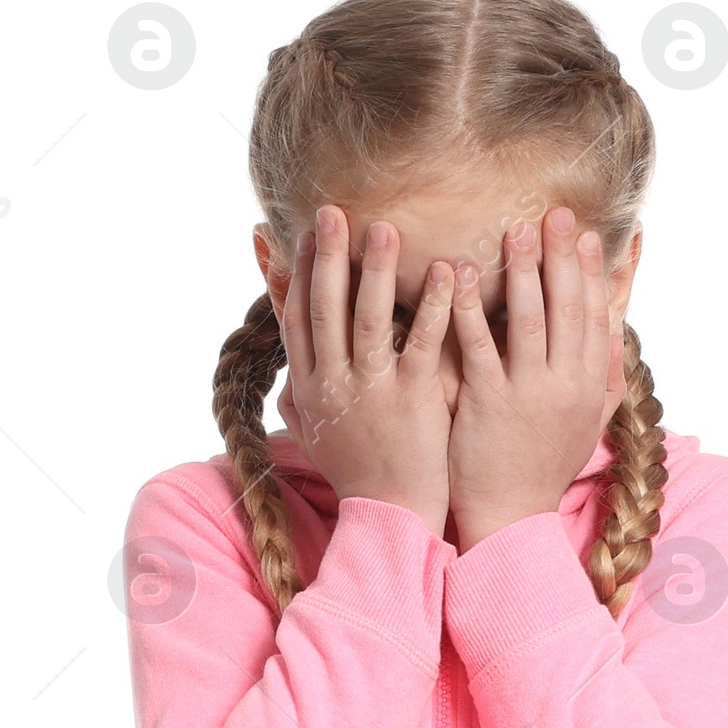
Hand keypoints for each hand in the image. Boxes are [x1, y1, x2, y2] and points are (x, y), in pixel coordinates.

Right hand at [273, 206, 456, 537]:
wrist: (391, 518)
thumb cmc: (357, 476)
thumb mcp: (312, 437)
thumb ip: (296, 398)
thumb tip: (281, 369)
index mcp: (310, 388)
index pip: (297, 319)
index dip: (299, 273)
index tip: (303, 234)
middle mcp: (334, 384)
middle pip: (326, 307)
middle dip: (328, 255)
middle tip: (334, 210)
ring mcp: (372, 390)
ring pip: (369, 318)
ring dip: (376, 269)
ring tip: (386, 227)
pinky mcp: (412, 399)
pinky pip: (424, 342)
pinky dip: (434, 304)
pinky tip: (447, 270)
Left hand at [446, 207, 623, 551]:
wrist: (511, 518)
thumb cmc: (544, 465)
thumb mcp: (590, 421)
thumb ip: (605, 371)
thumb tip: (618, 324)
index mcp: (590, 385)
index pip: (595, 316)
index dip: (590, 272)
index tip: (584, 234)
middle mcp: (566, 385)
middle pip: (567, 308)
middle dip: (561, 257)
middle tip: (553, 214)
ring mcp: (529, 393)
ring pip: (529, 319)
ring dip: (522, 271)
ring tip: (515, 231)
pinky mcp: (489, 404)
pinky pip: (480, 346)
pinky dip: (471, 307)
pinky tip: (459, 274)